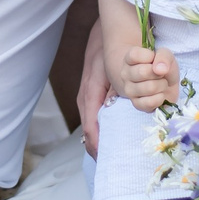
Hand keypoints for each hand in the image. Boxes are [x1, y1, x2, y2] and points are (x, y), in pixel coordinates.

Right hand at [77, 25, 110, 154]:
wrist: (102, 35)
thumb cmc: (108, 51)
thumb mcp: (111, 71)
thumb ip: (112, 92)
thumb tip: (112, 111)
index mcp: (89, 95)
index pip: (90, 129)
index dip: (97, 147)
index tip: (105, 159)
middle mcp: (86, 99)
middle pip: (89, 132)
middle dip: (99, 149)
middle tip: (110, 164)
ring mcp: (88, 97)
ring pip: (91, 126)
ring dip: (100, 141)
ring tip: (111, 155)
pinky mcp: (93, 95)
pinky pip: (95, 117)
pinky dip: (101, 130)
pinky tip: (111, 137)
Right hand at [119, 45, 179, 110]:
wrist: (167, 85)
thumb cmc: (163, 67)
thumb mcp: (167, 56)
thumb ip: (163, 57)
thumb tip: (159, 69)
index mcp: (129, 59)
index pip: (134, 55)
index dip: (149, 56)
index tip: (154, 59)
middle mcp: (125, 74)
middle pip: (143, 72)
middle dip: (159, 73)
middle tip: (161, 74)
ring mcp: (129, 90)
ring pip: (149, 88)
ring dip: (161, 86)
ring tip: (161, 84)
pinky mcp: (136, 104)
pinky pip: (149, 103)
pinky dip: (160, 98)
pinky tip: (159, 95)